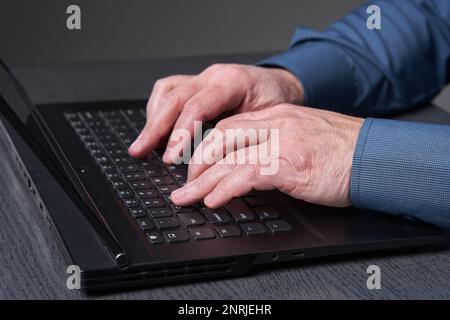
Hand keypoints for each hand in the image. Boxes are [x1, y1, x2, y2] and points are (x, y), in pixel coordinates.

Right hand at [128, 64, 302, 161]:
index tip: (171, 157)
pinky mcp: (197, 84)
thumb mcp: (270, 120)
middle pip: (175, 97)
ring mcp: (204, 78)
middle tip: (141, 151)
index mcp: (233, 82)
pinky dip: (159, 111)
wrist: (280, 85)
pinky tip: (157, 129)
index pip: (198, 105)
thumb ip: (244, 136)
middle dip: (156, 127)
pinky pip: (170, 91)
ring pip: (167, 90)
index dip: (181, 133)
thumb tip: (220, 166)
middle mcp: (214, 76)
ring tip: (144, 144)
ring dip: (153, 118)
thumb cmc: (277, 103)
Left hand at [171, 104, 363, 207]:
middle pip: (221, 138)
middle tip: (185, 183)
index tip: (196, 164)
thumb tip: (248, 164)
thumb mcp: (304, 137)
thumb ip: (276, 143)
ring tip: (187, 197)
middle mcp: (276, 125)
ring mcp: (283, 143)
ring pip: (229, 157)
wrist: (375, 156)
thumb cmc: (343, 151)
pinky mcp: (291, 165)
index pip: (229, 126)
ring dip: (203, 180)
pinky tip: (214, 199)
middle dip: (197, 162)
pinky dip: (226, 188)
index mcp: (277, 117)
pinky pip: (248, 175)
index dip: (207, 147)